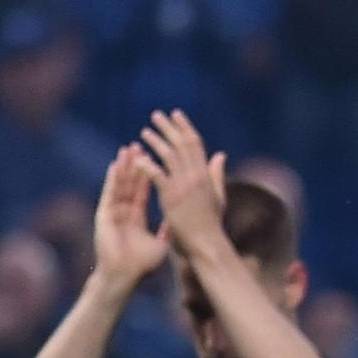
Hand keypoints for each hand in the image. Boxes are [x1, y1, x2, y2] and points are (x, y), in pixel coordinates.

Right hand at [92, 146, 171, 289]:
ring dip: (124, 167)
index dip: (149, 174)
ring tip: (128, 149)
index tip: (154, 158)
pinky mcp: (104, 215)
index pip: (144, 190)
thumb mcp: (160, 245)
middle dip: (136, 165)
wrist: (125, 276)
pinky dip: (112, 179)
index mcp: (137, 216)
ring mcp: (113, 211)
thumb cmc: (142, 265)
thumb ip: (168, 230)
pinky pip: (109, 194)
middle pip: (131, 183)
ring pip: (119, 184)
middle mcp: (124, 211)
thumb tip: (179, 222)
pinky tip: (115, 165)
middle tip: (141, 145)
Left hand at [134, 110, 229, 258]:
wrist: (207, 244)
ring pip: (168, 156)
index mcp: (206, 174)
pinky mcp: (171, 197)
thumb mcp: (218, 195)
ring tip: (144, 132)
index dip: (185, 126)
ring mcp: (183, 186)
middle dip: (168, 128)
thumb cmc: (212, 223)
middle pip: (181, 144)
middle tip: (156, 115)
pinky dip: (147, 165)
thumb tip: (220, 155)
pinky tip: (137, 158)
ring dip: (155, 141)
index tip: (176, 114)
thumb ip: (217, 174)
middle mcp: (196, 176)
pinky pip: (157, 175)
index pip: (195, 143)